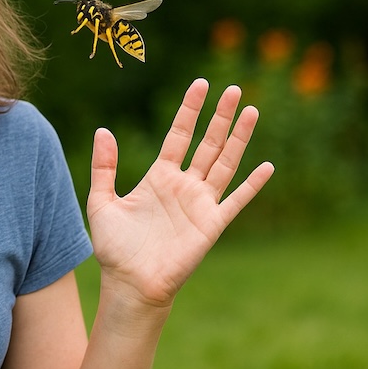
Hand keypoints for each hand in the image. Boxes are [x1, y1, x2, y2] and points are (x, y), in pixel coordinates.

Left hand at [86, 78, 274, 307]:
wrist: (130, 284)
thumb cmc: (114, 248)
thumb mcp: (101, 201)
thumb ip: (103, 167)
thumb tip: (103, 130)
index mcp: (159, 176)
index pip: (179, 134)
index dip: (190, 110)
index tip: (201, 84)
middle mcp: (184, 185)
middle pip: (207, 142)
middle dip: (220, 116)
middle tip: (233, 89)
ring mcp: (200, 203)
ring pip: (225, 163)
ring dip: (239, 138)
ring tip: (251, 110)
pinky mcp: (211, 225)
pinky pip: (236, 200)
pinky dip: (252, 184)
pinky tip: (266, 165)